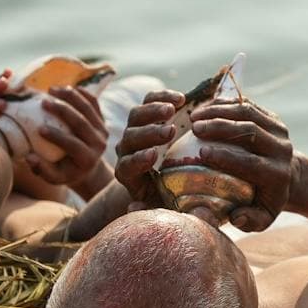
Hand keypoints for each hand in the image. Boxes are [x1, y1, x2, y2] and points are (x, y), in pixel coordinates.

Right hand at [29, 86, 110, 193]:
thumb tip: (29, 157)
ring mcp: (102, 129)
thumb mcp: (54, 177)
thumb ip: (41, 169)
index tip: (39, 128)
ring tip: (51, 90)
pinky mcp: (102, 120)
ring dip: (70, 97)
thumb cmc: (65, 172)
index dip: (57, 137)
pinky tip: (66, 87)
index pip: (73, 145)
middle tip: (44, 102)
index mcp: (88, 158)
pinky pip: (93, 102)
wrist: (86, 167)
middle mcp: (99, 143)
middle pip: (82, 123)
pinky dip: (82, 93)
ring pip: (88, 108)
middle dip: (63, 111)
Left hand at [113, 89, 184, 206]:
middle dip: (149, 133)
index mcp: (128, 173)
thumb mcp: (162, 205)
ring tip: (174, 108)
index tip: (154, 155)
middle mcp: (127, 150)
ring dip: (154, 111)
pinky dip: (162, 97)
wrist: (167, 175)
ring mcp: (134, 130)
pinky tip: (181, 98)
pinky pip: (148, 101)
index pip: (126, 165)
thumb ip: (151, 208)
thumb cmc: (167, 195)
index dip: (138, 160)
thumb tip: (134, 209)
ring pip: (136, 116)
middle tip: (170, 131)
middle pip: (130, 137)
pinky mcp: (146, 115)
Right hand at [187, 98, 292, 230]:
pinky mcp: (273, 118)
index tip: (202, 153)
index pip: (251, 163)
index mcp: (278, 175)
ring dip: (220, 111)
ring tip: (194, 116)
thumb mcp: (261, 219)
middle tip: (194, 128)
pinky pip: (248, 106)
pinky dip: (225, 104)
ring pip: (249, 114)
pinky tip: (203, 108)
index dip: (227, 157)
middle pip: (250, 132)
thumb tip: (235, 216)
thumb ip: (248, 221)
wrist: (289, 178)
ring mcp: (279, 131)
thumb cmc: (265, 200)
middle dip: (221, 128)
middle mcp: (282, 150)